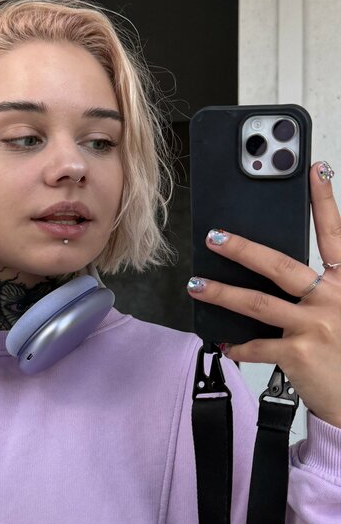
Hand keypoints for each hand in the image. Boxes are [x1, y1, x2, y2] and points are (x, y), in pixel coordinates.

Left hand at [186, 161, 340, 428]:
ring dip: (222, 292)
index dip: (326, 201)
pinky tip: (225, 343)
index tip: (315, 170)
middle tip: (216, 236)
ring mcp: (316, 326)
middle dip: (243, 248)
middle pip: (281, 265)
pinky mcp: (299, 354)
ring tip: (197, 285)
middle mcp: (334, 299)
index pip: (337, 234)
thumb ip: (328, 290)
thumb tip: (292, 277)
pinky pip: (257, 346)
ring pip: (258, 303)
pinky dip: (238, 346)